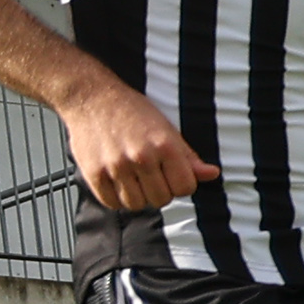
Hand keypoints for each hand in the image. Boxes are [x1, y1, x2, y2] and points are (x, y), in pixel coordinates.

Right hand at [60, 77, 218, 215]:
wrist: (92, 98)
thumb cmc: (131, 111)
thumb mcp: (166, 128)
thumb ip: (188, 156)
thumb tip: (212, 174)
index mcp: (164, 145)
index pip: (185, 187)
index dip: (181, 184)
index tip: (171, 175)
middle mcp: (141, 157)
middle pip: (161, 199)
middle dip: (159, 191)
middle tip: (150, 176)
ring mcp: (116, 167)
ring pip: (136, 204)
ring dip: (137, 196)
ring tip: (133, 179)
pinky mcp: (94, 173)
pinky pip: (112, 203)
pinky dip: (116, 198)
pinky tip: (117, 182)